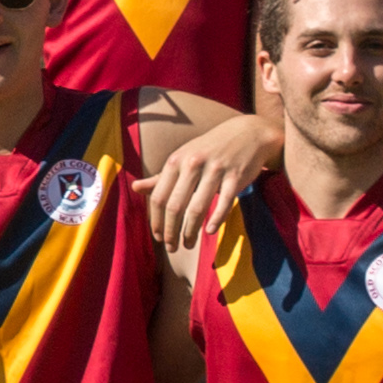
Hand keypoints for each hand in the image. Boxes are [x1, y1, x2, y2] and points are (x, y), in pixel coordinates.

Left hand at [139, 111, 270, 256]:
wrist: (247, 134)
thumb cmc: (209, 150)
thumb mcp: (183, 159)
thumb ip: (160, 177)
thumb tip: (134, 188)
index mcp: (177, 161)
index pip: (159, 197)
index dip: (157, 221)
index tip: (158, 237)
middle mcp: (193, 163)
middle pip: (175, 206)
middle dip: (171, 232)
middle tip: (171, 248)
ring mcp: (215, 169)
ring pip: (197, 207)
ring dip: (190, 231)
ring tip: (188, 244)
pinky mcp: (236, 176)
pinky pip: (224, 203)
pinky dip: (216, 220)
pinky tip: (209, 232)